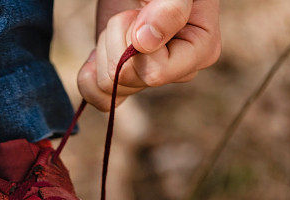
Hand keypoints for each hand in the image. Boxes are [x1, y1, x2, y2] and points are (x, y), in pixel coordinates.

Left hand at [78, 0, 220, 110]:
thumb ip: (169, 10)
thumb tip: (145, 43)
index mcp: (200, 50)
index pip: (154, 73)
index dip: (134, 44)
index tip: (140, 14)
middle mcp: (178, 71)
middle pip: (127, 79)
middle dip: (118, 40)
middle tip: (131, 14)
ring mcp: (150, 78)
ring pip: (110, 86)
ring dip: (106, 46)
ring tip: (124, 24)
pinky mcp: (126, 80)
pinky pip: (100, 100)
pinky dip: (89, 78)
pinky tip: (96, 55)